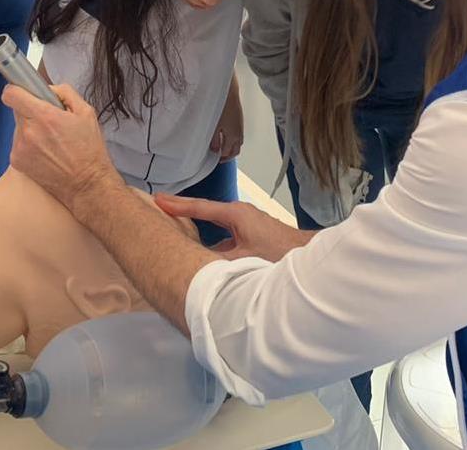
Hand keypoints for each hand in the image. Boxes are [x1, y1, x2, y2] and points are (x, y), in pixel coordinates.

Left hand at [5, 82, 122, 213]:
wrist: (86, 184)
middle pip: (17, 110)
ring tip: (51, 140)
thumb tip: (46, 88)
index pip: (11, 95)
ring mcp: (20, 148)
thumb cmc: (89, 149)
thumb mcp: (86, 112)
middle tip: (50, 121)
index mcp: (44, 116)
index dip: (16, 90)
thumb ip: (64, 92)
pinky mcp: (17, 161)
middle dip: (31, 110)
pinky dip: (29, 144)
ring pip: (19, 127)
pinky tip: (46, 152)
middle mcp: (28, 132)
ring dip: (30, 128)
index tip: (24, 92)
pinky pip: (18, 143)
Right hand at [153, 194, 310, 261]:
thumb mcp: (244, 259)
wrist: (310, 258)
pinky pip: (223, 237)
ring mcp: (246, 226)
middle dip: (182, 212)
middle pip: (204, 213)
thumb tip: (195, 267)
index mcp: (235, 214)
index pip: (199, 207)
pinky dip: (211, 243)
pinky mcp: (251, 237)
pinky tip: (203, 256)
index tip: (156, 199)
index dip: (177, 205)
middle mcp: (239, 215)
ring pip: (214, 227)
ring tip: (173, 232)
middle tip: (157, 209)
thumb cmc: (281, 254)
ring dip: (197, 229)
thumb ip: (217, 262)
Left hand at [210, 77, 243, 160]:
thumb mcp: (214, 126)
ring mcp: (240, 126)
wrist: (229, 91)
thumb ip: (214, 140)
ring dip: (230, 147)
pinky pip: (237, 134)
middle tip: (219, 157)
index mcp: (233, 137)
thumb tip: (215, 150)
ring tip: (220, 146)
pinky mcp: (239, 119)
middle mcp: (239, 133)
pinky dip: (232, 138)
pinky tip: (224, 135)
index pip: (228, 153)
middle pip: (235, 150)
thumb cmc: (220, 107)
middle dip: (228, 155)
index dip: (220, 158)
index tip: (213, 159)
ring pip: (238, 142)